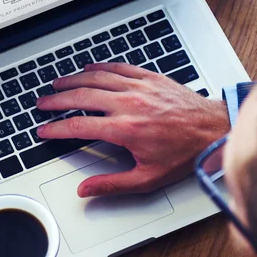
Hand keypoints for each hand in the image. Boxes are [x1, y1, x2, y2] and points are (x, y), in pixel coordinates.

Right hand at [36, 63, 228, 197]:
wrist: (213, 129)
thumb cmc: (184, 153)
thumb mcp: (148, 178)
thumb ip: (112, 184)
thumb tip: (86, 190)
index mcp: (125, 129)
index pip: (79, 126)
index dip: (56, 129)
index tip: (44, 130)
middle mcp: (128, 104)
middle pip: (81, 97)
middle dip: (56, 100)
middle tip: (42, 103)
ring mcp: (138, 87)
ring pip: (96, 78)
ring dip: (72, 80)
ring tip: (57, 84)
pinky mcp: (148, 77)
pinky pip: (117, 67)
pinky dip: (99, 67)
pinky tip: (88, 68)